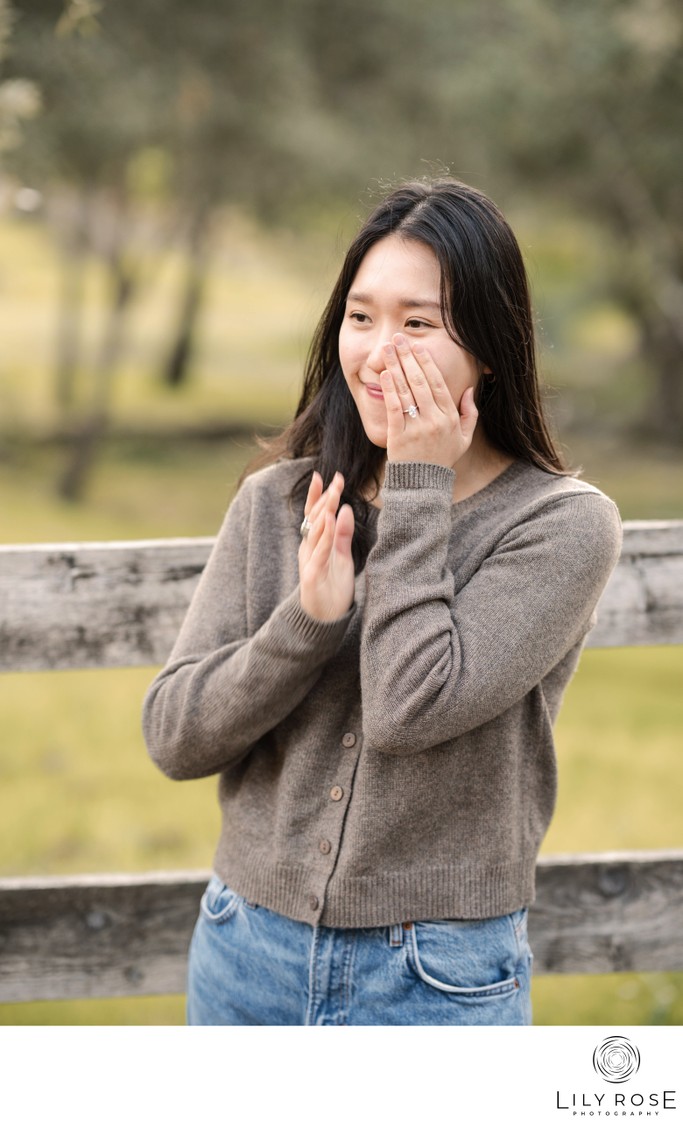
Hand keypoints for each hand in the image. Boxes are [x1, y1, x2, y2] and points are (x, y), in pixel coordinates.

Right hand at [298, 470, 354, 621]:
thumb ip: (343, 535)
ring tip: (335, 493)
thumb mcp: (341, 557)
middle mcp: (308, 549)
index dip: (318, 495)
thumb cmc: (332, 588)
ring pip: (316, 531)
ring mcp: (309, 561)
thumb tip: (347, 510)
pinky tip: (332, 520)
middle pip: (315, 518)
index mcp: (314, 544)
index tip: (326, 476)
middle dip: (325, 497)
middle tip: (337, 479)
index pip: (314, 515)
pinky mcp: (312, 575)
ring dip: (326, 511)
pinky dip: (326, 535)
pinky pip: (320, 552)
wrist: (324, 620)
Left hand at [379, 333, 477, 468]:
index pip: (437, 383)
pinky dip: (389, 390)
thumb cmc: (442, 459)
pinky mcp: (399, 437)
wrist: (423, 485)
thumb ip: (470, 414)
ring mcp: (417, 429)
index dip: (427, 362)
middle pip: (420, 382)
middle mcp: (435, 420)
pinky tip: (384, 375)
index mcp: (450, 418)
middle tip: (398, 339)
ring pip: (406, 391)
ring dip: (396, 367)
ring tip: (388, 350)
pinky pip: (394, 409)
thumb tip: (469, 390)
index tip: (418, 346)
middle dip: (408, 357)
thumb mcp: (464, 439)